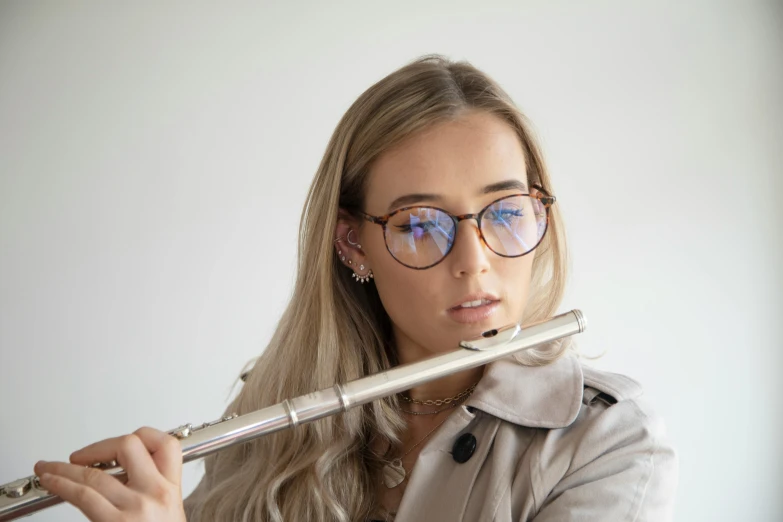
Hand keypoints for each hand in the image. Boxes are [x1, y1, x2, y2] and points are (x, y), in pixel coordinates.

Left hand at [33, 427, 185, 521]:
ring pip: (95, 472)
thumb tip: (122, 478)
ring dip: (65, 467)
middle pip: (130, 445)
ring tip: (49, 469)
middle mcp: (157, 493)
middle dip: (100, 447)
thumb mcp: (169, 516)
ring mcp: (136, 508)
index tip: (125, 440)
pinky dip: (61, 483)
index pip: (166, 444)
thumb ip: (152, 493)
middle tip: (83, 456)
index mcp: (173, 490)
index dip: (143, 434)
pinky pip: (83, 494)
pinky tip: (52, 481)